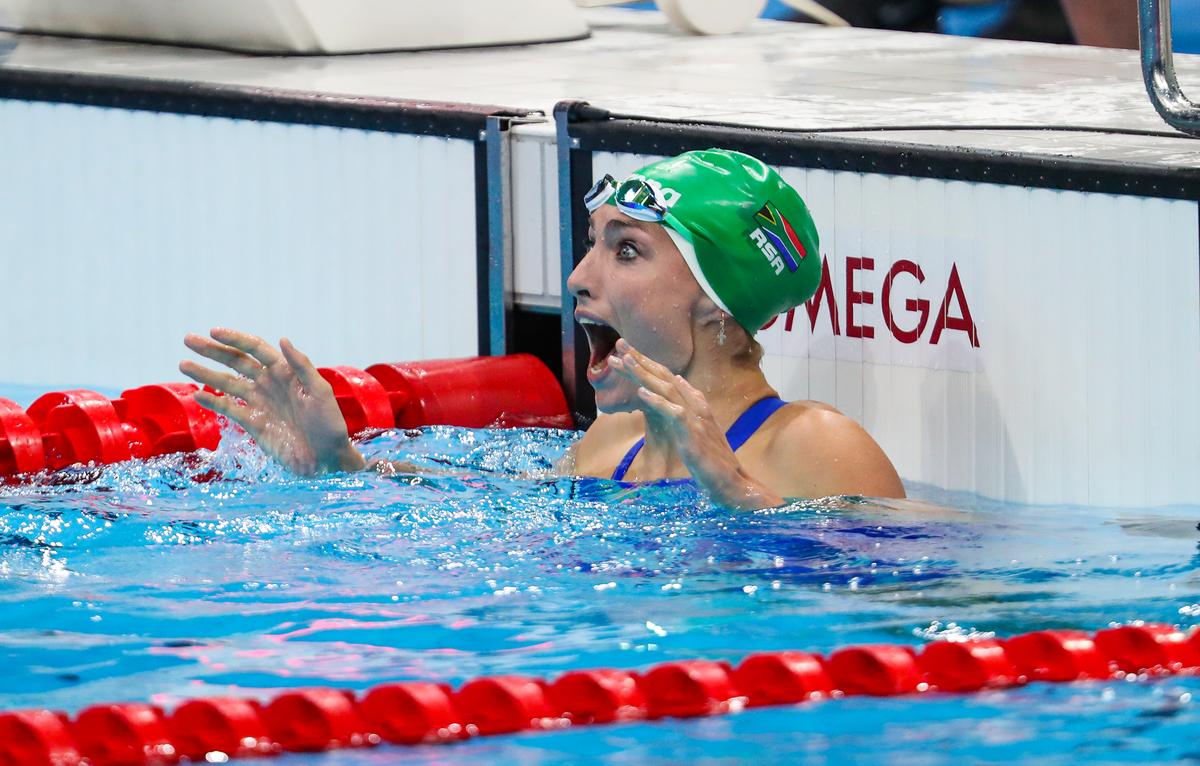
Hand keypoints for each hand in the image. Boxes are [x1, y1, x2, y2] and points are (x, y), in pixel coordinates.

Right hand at [180, 328, 365, 475]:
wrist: (326, 458)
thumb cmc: (329, 423)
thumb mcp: (320, 392)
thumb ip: (301, 366)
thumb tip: (282, 339)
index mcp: (285, 371)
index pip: (255, 349)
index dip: (235, 339)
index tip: (213, 332)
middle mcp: (269, 383)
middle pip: (235, 362)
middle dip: (212, 350)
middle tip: (188, 340)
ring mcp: (259, 402)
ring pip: (227, 383)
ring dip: (205, 373)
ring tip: (183, 364)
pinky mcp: (253, 423)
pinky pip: (229, 408)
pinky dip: (213, 402)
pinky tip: (197, 395)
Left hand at [608, 339, 781, 509]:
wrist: (734, 483)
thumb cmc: (714, 462)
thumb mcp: (699, 430)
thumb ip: (690, 406)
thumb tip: (680, 381)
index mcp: (695, 404)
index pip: (668, 379)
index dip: (647, 364)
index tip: (626, 353)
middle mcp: (696, 406)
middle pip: (665, 377)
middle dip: (641, 360)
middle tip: (620, 344)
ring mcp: (695, 419)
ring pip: (667, 389)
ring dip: (645, 373)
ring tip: (625, 360)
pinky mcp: (692, 434)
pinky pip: (673, 413)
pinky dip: (657, 401)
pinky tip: (641, 392)